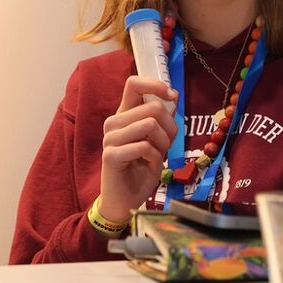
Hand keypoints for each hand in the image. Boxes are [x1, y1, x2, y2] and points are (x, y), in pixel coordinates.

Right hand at [97, 76, 178, 223]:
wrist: (126, 198)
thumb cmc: (142, 166)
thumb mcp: (158, 139)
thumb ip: (162, 119)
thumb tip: (172, 96)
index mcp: (125, 114)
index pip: (134, 84)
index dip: (155, 85)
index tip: (171, 96)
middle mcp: (114, 122)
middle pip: (152, 107)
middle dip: (170, 127)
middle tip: (165, 144)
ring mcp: (110, 138)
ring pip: (150, 124)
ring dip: (163, 143)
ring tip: (157, 155)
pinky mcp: (111, 155)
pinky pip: (144, 146)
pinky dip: (155, 157)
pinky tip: (150, 164)